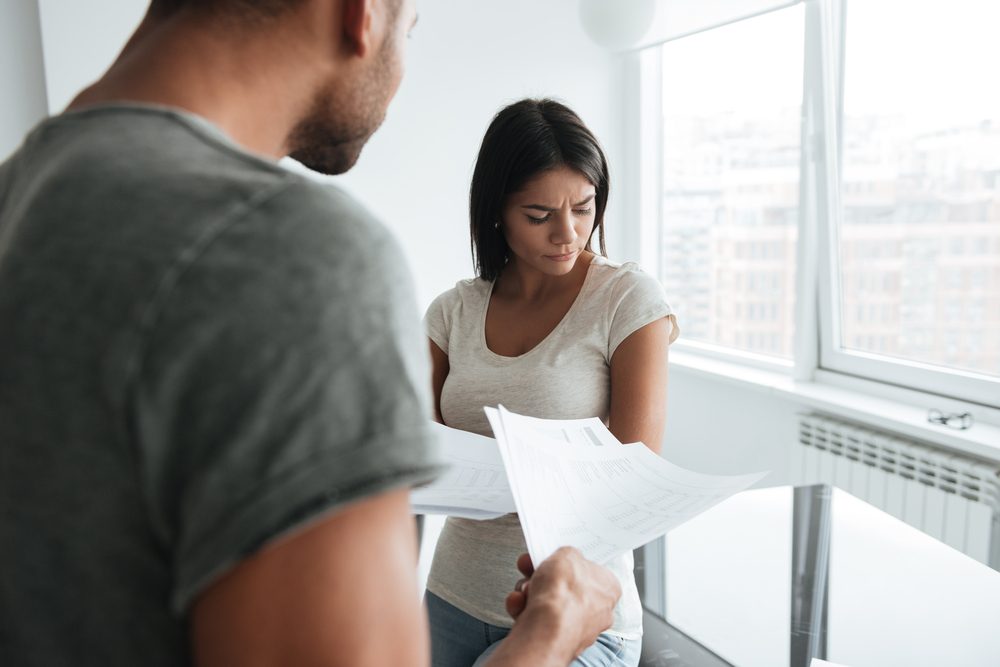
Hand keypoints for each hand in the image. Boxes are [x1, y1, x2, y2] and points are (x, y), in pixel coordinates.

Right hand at [504, 547, 620, 656]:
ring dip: (530, 591)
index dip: (568, 562)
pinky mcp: (554, 640)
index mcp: (608, 589)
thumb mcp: (567, 554)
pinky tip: (519, 604)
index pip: (590, 571)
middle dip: (543, 577)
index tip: (554, 557)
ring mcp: (576, 628)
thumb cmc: (564, 595)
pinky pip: (536, 618)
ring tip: (525, 589)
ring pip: (547, 602)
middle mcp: (596, 612)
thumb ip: (567, 554)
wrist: (546, 630)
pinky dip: (524, 609)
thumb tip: (564, 558)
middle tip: (531, 568)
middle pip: (564, 587)